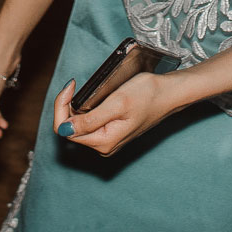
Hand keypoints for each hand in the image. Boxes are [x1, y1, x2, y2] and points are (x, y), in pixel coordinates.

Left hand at [51, 72, 184, 157]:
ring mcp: (108, 140)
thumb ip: (90, 119)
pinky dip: (85, 109)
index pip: (66, 130)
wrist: (170, 93)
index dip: (61, 107)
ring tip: (81, 90)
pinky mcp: (112, 132)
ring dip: (75, 107)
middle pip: (70, 129)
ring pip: (78, 126)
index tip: (71, 86)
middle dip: (67, 107)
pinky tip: (91, 97)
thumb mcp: (116, 104)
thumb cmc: (148, 95)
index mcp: (104, 142)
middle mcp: (104, 145)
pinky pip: (89, 123)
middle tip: (74, 85)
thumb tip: (65, 130)